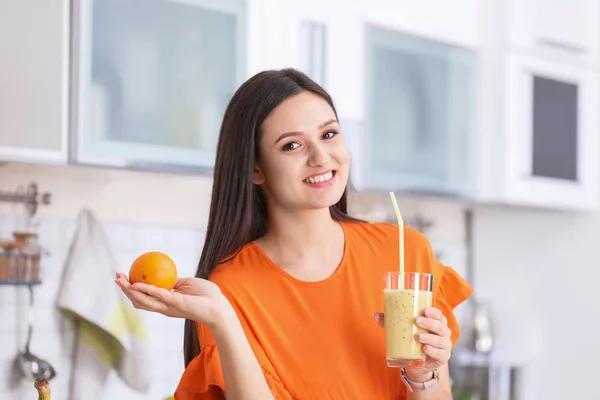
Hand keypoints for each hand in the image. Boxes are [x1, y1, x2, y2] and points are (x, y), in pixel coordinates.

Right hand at [115, 273, 230, 327]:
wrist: (219, 306)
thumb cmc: (206, 295)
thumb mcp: (187, 284)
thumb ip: (176, 282)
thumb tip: (167, 275)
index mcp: (166, 303)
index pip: (144, 299)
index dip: (131, 291)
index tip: (123, 278)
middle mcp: (164, 307)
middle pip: (138, 301)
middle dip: (125, 291)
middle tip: (116, 278)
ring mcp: (168, 307)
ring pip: (143, 300)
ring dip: (129, 290)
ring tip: (120, 280)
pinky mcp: (175, 303)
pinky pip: (158, 295)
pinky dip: (146, 289)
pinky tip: (136, 284)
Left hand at [374, 307, 452, 379]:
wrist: (418, 361)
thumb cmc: (413, 339)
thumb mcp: (403, 329)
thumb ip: (390, 322)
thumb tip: (375, 315)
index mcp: (436, 322)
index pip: (439, 314)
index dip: (434, 312)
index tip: (425, 310)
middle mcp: (443, 332)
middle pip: (440, 326)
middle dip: (429, 323)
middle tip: (417, 321)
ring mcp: (444, 345)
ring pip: (441, 340)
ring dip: (430, 337)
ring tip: (419, 336)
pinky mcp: (443, 357)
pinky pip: (440, 353)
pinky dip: (434, 351)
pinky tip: (426, 349)